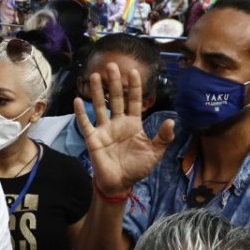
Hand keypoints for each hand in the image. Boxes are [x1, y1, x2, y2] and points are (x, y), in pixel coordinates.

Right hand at [75, 62, 174, 196]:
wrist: (120, 184)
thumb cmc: (137, 168)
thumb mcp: (154, 153)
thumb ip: (163, 138)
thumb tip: (171, 122)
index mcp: (133, 124)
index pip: (134, 101)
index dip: (134, 87)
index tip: (134, 72)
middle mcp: (117, 123)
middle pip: (116, 98)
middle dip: (115, 82)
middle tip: (112, 65)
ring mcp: (104, 129)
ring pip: (101, 106)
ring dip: (98, 91)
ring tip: (96, 76)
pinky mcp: (93, 139)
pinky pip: (85, 124)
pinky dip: (81, 113)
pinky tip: (78, 100)